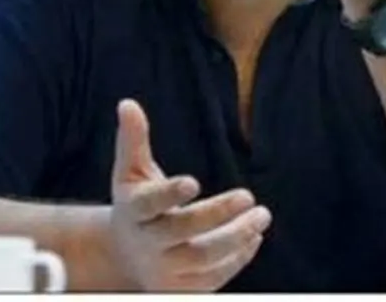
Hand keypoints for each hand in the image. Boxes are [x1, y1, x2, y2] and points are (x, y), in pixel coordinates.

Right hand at [108, 99, 270, 290]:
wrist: (124, 256)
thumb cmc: (137, 204)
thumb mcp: (131, 173)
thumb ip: (133, 139)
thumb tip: (127, 103)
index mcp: (133, 211)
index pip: (149, 204)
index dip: (169, 194)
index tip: (193, 182)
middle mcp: (146, 243)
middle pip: (182, 232)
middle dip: (216, 214)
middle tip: (248, 197)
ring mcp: (164, 270)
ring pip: (203, 258)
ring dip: (236, 238)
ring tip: (262, 217)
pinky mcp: (180, 288)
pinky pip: (212, 278)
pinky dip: (237, 259)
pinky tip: (254, 238)